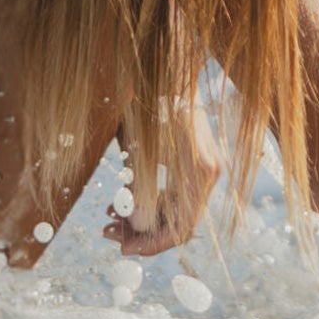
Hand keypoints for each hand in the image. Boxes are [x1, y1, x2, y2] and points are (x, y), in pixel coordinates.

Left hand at [104, 98, 222, 256]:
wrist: (163, 69)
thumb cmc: (147, 107)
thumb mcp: (136, 153)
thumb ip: (141, 195)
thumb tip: (138, 229)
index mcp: (200, 175)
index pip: (182, 227)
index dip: (152, 244)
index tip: (122, 248)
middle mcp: (209, 174)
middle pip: (180, 221)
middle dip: (144, 232)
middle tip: (109, 233)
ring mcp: (205, 166)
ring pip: (176, 208)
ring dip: (145, 217)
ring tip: (110, 217)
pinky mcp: (195, 159)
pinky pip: (176, 192)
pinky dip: (152, 201)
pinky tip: (124, 200)